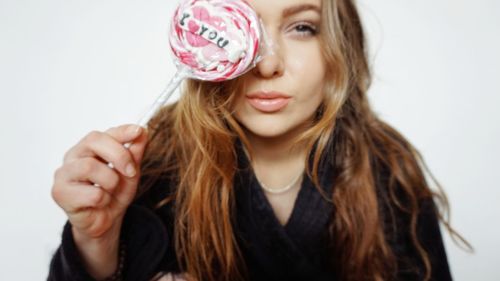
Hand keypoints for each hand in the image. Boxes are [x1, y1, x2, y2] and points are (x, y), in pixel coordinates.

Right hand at [51, 124, 147, 239]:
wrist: (106, 222)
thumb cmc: (114, 193)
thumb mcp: (130, 173)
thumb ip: (134, 153)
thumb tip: (142, 131)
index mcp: (89, 148)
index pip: (104, 133)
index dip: (121, 132)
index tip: (138, 131)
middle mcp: (73, 156)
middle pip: (93, 141)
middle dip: (119, 155)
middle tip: (132, 172)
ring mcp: (63, 173)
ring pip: (90, 166)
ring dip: (111, 181)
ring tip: (111, 191)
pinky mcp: (60, 193)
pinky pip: (92, 193)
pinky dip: (104, 199)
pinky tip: (100, 203)